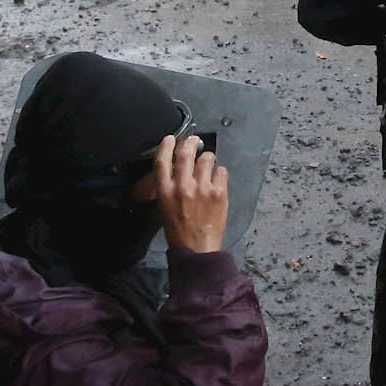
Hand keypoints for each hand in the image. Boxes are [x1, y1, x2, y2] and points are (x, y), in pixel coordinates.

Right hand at [156, 136, 227, 253]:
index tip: (171, 139)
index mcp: (165, 190)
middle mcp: (183, 186)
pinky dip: (219, 172)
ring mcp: (203, 188)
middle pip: (186, 154)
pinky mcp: (219, 192)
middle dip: (191, 143)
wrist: (196, 247)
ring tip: (207, 164)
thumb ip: (168, 186)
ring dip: (207, 159)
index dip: (166, 146)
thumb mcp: (164, 206)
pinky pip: (222, 171)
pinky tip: (217, 179)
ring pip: (207, 159)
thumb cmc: (178, 228)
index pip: (163, 161)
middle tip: (194, 140)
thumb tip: (177, 168)